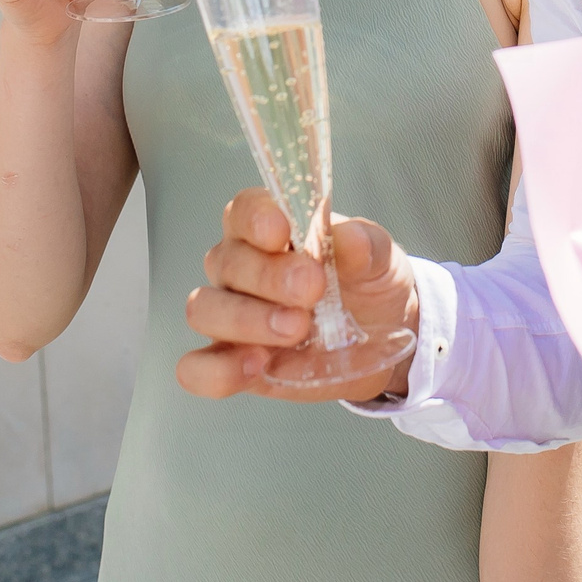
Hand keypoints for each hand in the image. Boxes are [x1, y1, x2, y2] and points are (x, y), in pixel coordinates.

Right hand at [179, 189, 421, 403]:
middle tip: (312, 289)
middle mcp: (239, 269)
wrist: (384, 335)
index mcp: (268, 230)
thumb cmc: (369, 283)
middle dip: (267, 276)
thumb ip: (364, 245)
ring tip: (295, 329)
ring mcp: (230, 317)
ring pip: (204, 309)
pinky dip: (217, 370)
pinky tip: (257, 365)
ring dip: (246, 320)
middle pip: (226, 262)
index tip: (281, 232)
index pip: (243, 210)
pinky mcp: (231, 363)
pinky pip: (197, 368)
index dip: (255, 217)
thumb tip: (349, 238)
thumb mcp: (379, 258)